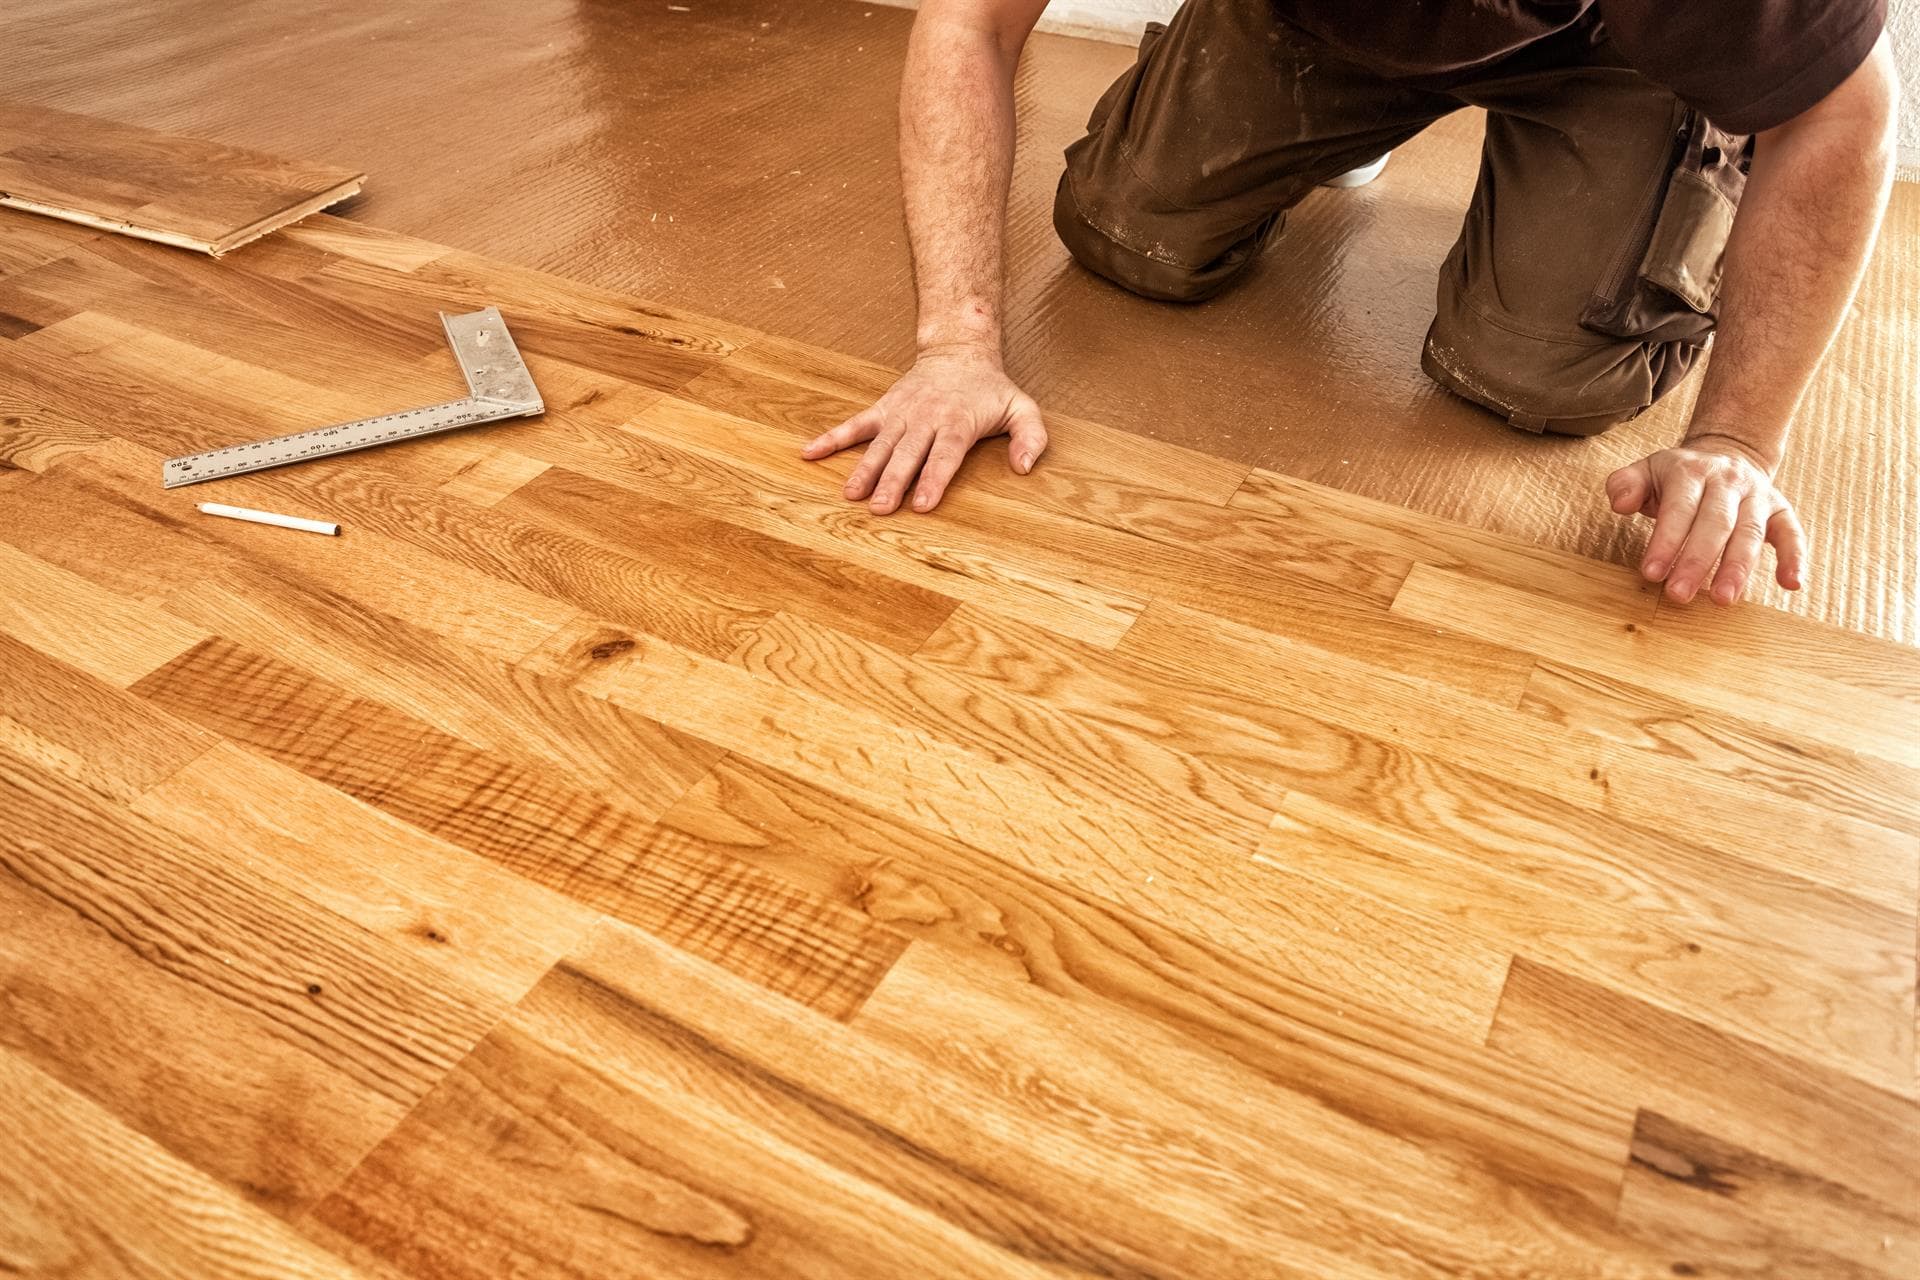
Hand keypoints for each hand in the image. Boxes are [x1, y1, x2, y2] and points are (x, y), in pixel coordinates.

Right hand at [801, 346, 1046, 514]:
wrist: (958, 351)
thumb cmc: (990, 389)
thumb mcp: (1022, 408)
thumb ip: (1030, 438)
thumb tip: (1024, 468)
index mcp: (957, 422)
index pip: (944, 455)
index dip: (934, 479)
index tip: (923, 503)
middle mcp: (925, 418)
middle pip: (907, 454)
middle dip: (893, 482)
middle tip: (880, 509)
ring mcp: (900, 413)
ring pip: (880, 445)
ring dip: (864, 470)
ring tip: (850, 495)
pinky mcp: (883, 409)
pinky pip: (854, 424)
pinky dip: (831, 438)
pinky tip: (809, 453)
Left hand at [1605, 434, 1806, 604]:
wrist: (1726, 454)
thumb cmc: (1678, 477)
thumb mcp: (1647, 471)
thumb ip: (1625, 484)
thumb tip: (1619, 503)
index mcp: (1692, 472)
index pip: (1679, 508)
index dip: (1666, 541)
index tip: (1651, 574)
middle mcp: (1728, 481)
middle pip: (1715, 523)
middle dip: (1697, 560)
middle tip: (1679, 595)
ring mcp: (1757, 495)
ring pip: (1750, 532)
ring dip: (1738, 568)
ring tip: (1723, 599)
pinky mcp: (1780, 510)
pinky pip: (1791, 533)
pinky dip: (1794, 558)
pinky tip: (1792, 585)